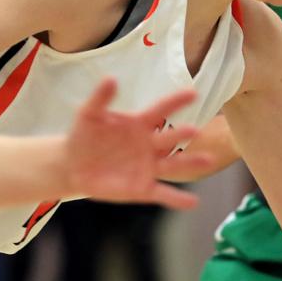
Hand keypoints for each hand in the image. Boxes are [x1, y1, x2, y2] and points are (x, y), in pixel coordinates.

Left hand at [65, 79, 209, 208]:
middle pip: (170, 138)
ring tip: (208, 160)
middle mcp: (149, 145)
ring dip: (190, 163)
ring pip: (173, 165)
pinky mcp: (141, 188)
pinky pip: (162, 193)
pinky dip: (177, 199)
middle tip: (194, 130)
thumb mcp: (89, 114)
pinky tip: (193, 202)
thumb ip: (100, 98)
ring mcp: (147, 167)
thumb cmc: (84, 136)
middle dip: (182, 134)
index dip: (176, 102)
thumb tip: (110, 78)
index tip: (193, 93)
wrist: (73, 165)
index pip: (161, 110)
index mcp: (139, 124)